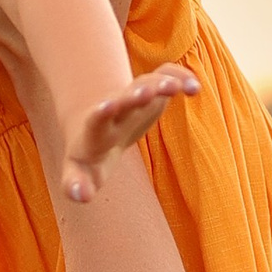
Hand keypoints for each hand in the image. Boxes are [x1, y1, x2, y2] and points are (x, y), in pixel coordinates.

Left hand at [60, 66, 198, 205]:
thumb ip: (76, 183)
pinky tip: (195, 89)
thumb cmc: (89, 157)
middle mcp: (114, 110)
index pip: (96, 120)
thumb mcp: (79, 173)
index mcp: (95, 131)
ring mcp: (132, 98)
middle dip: (134, 95)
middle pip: (123, 98)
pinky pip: (165, 76)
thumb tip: (81, 196)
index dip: (102, 113)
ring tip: (177, 87)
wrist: (95, 125)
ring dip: (161, 83)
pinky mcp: (150, 90)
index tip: (107, 106)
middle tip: (147, 92)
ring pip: (146, 84)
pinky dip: (180, 78)